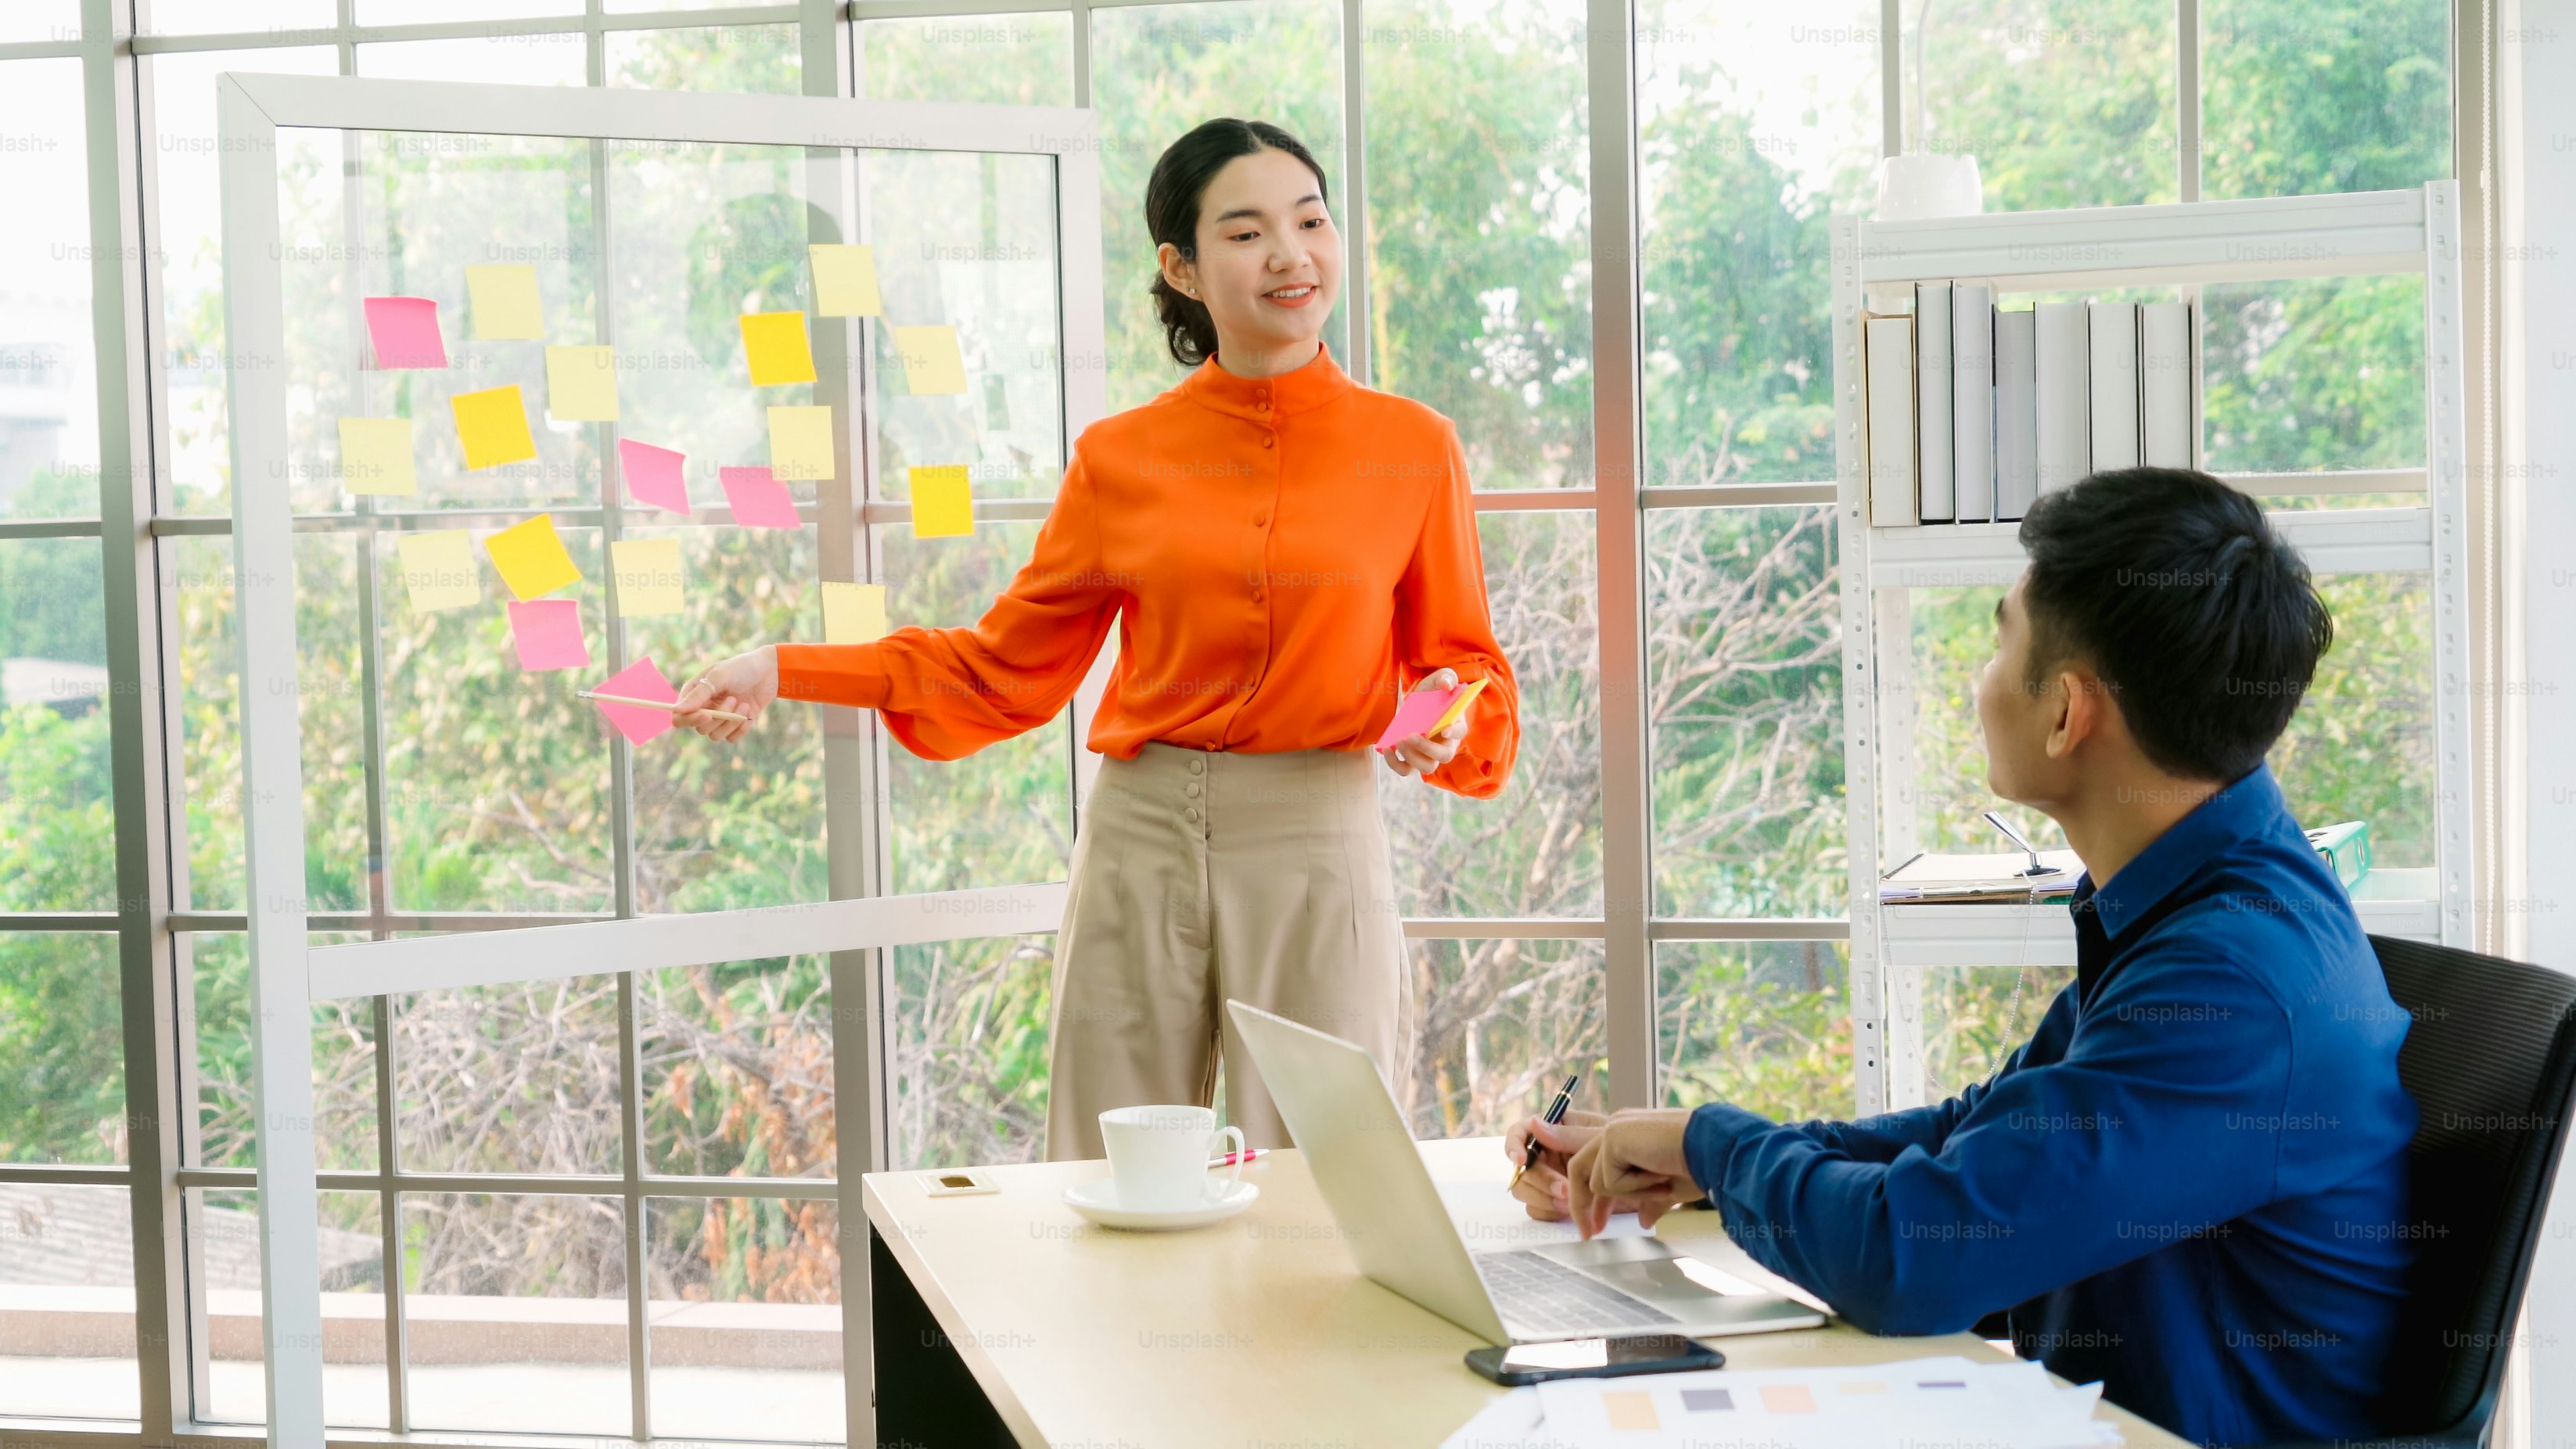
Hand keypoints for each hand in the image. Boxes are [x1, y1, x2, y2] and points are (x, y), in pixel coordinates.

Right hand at [672, 646, 778, 743]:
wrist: (769, 672)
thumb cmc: (741, 668)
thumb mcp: (719, 677)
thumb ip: (698, 694)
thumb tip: (677, 710)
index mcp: (694, 694)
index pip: (679, 716)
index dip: (690, 720)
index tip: (708, 715)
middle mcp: (703, 707)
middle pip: (699, 728)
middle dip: (719, 717)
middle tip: (733, 699)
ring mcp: (719, 718)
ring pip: (715, 736)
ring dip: (731, 722)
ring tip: (743, 704)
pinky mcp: (734, 725)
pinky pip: (731, 739)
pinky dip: (741, 728)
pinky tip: (750, 713)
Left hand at [1381, 667, 1471, 779]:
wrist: (1419, 702)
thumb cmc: (1435, 692)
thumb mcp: (1440, 679)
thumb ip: (1446, 677)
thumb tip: (1446, 684)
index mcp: (1456, 724)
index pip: (1461, 732)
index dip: (1455, 732)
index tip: (1445, 729)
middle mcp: (1446, 745)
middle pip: (1444, 756)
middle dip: (1426, 748)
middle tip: (1410, 736)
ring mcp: (1430, 755)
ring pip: (1426, 767)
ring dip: (1412, 757)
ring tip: (1398, 741)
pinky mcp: (1413, 759)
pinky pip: (1406, 769)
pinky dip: (1395, 764)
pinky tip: (1386, 749)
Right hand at [1506, 1109, 1631, 1221]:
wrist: (1652, 1179)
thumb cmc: (1630, 1149)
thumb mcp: (1602, 1137)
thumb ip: (1568, 1134)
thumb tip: (1535, 1122)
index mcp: (1555, 1131)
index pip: (1519, 1133)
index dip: (1514, 1146)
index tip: (1522, 1161)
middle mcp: (1548, 1155)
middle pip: (1521, 1169)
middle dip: (1541, 1182)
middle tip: (1565, 1191)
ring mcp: (1550, 1180)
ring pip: (1526, 1193)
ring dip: (1546, 1201)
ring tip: (1573, 1207)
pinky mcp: (1556, 1202)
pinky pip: (1540, 1211)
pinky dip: (1553, 1216)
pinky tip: (1574, 1217)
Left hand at [1566, 1109, 1703, 1238]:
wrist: (1713, 1150)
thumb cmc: (1699, 1165)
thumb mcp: (1668, 1189)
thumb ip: (1649, 1201)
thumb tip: (1643, 1220)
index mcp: (1628, 1136)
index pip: (1597, 1169)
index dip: (1593, 1200)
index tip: (1593, 1227)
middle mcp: (1616, 1128)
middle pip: (1579, 1170)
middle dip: (1581, 1206)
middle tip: (1589, 1234)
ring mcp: (1612, 1130)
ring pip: (1598, 1183)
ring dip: (1633, 1194)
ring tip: (1663, 1183)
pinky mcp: (1613, 1137)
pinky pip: (1610, 1182)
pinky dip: (1636, 1187)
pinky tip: (1659, 1174)